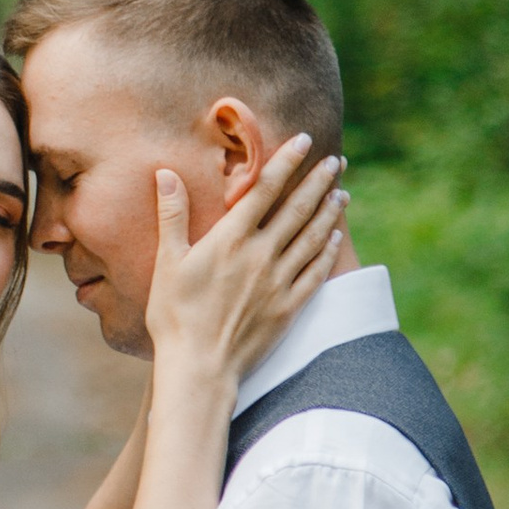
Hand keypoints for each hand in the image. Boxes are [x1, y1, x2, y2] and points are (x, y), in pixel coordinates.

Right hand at [146, 131, 346, 403]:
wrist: (200, 367)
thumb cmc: (174, 314)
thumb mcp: (167, 261)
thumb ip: (171, 215)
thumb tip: (165, 173)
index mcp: (231, 239)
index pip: (264, 190)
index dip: (285, 162)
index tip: (304, 141)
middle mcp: (261, 255)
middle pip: (297, 209)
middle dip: (318, 182)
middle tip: (337, 161)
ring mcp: (279, 282)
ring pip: (312, 238)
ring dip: (329, 212)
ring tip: (342, 192)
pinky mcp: (289, 307)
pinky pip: (315, 273)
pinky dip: (327, 253)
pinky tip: (335, 239)